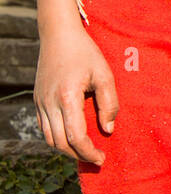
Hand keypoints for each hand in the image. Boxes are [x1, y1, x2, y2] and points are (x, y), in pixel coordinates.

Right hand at [34, 8, 117, 166]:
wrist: (58, 34)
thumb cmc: (84, 52)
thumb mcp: (104, 74)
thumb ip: (109, 104)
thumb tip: (108, 130)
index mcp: (67, 98)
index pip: (75, 137)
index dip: (88, 152)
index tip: (102, 158)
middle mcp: (49, 103)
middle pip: (60, 143)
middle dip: (78, 155)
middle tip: (96, 158)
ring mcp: (40, 102)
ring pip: (49, 138)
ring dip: (66, 149)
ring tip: (85, 150)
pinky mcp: (37, 100)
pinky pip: (44, 127)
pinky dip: (57, 138)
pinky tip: (71, 136)